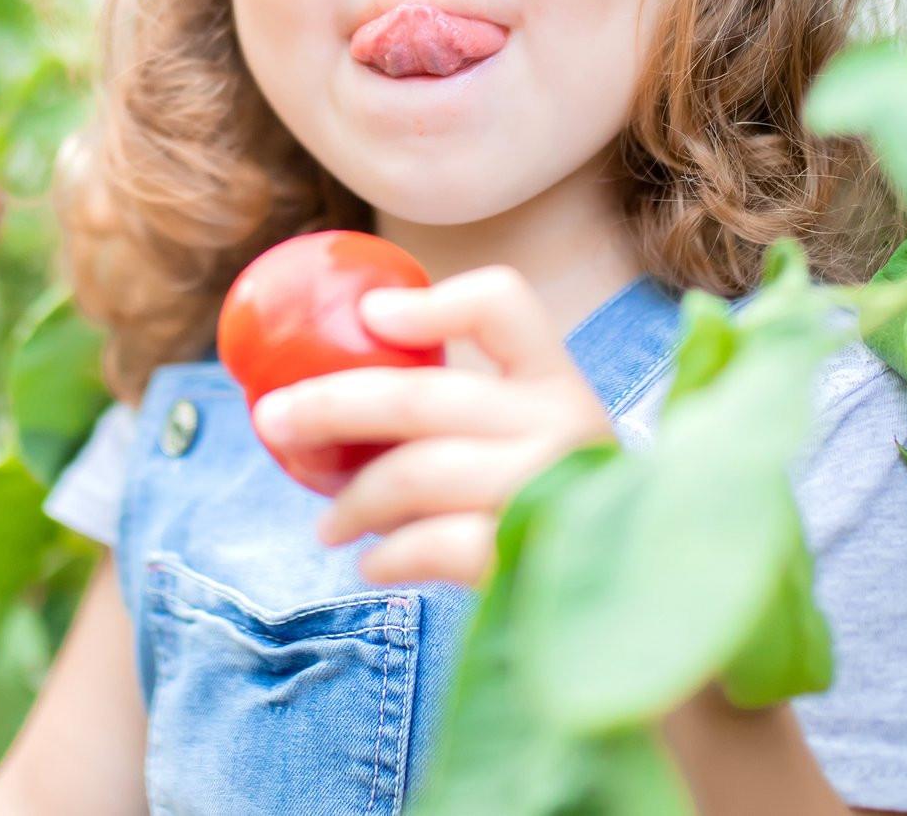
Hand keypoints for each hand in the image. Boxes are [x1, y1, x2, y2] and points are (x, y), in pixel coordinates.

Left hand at [248, 264, 618, 587]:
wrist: (635, 602)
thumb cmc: (558, 505)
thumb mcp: (536, 438)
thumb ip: (470, 410)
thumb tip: (342, 383)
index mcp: (557, 379)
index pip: (501, 304)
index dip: (432, 303)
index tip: (370, 316)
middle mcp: (559, 421)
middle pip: (421, 394)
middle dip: (329, 403)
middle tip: (272, 419)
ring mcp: (547, 488)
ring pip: (414, 472)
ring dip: (351, 499)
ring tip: (328, 525)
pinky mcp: (530, 554)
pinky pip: (431, 545)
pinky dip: (388, 554)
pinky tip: (373, 562)